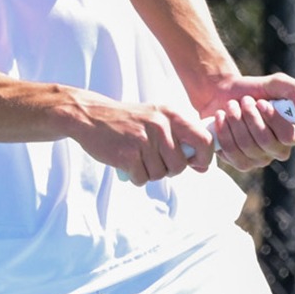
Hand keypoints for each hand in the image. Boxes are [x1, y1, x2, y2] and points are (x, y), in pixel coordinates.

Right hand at [74, 94, 214, 185]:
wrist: (90, 116)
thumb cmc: (127, 121)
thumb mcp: (156, 117)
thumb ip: (179, 136)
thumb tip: (201, 164)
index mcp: (170, 115)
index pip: (204, 140)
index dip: (204, 158)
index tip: (196, 164)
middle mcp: (160, 126)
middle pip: (180, 165)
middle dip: (169, 169)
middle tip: (154, 159)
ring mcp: (143, 140)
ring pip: (160, 174)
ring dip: (149, 172)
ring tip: (137, 157)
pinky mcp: (127, 155)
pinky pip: (142, 179)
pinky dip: (135, 176)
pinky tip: (126, 162)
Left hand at [196, 75, 294, 171]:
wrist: (223, 93)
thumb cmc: (255, 89)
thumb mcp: (278, 83)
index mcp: (293, 133)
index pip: (290, 136)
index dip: (273, 119)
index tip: (261, 102)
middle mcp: (279, 150)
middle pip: (265, 141)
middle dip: (250, 117)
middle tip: (244, 101)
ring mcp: (259, 160)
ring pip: (246, 146)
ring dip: (235, 121)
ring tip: (231, 106)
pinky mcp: (239, 162)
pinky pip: (231, 152)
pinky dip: (223, 131)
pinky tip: (221, 118)